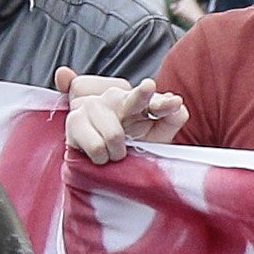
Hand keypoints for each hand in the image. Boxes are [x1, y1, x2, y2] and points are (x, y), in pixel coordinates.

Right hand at [54, 66, 182, 160]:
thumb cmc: (131, 147)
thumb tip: (179, 107)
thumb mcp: (156, 137)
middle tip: (149, 89)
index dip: (164, 104)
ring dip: (117, 152)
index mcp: (138, 102)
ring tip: (113, 152)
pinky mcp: (75, 120)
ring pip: (115, 135)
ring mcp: (94, 106)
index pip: (154, 102)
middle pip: (132, 100)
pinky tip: (98, 154)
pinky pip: (97, 147)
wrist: (100, 164)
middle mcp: (116, 99)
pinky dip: (101, 157)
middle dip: (142, 95)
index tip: (175, 103)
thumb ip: (172, 120)